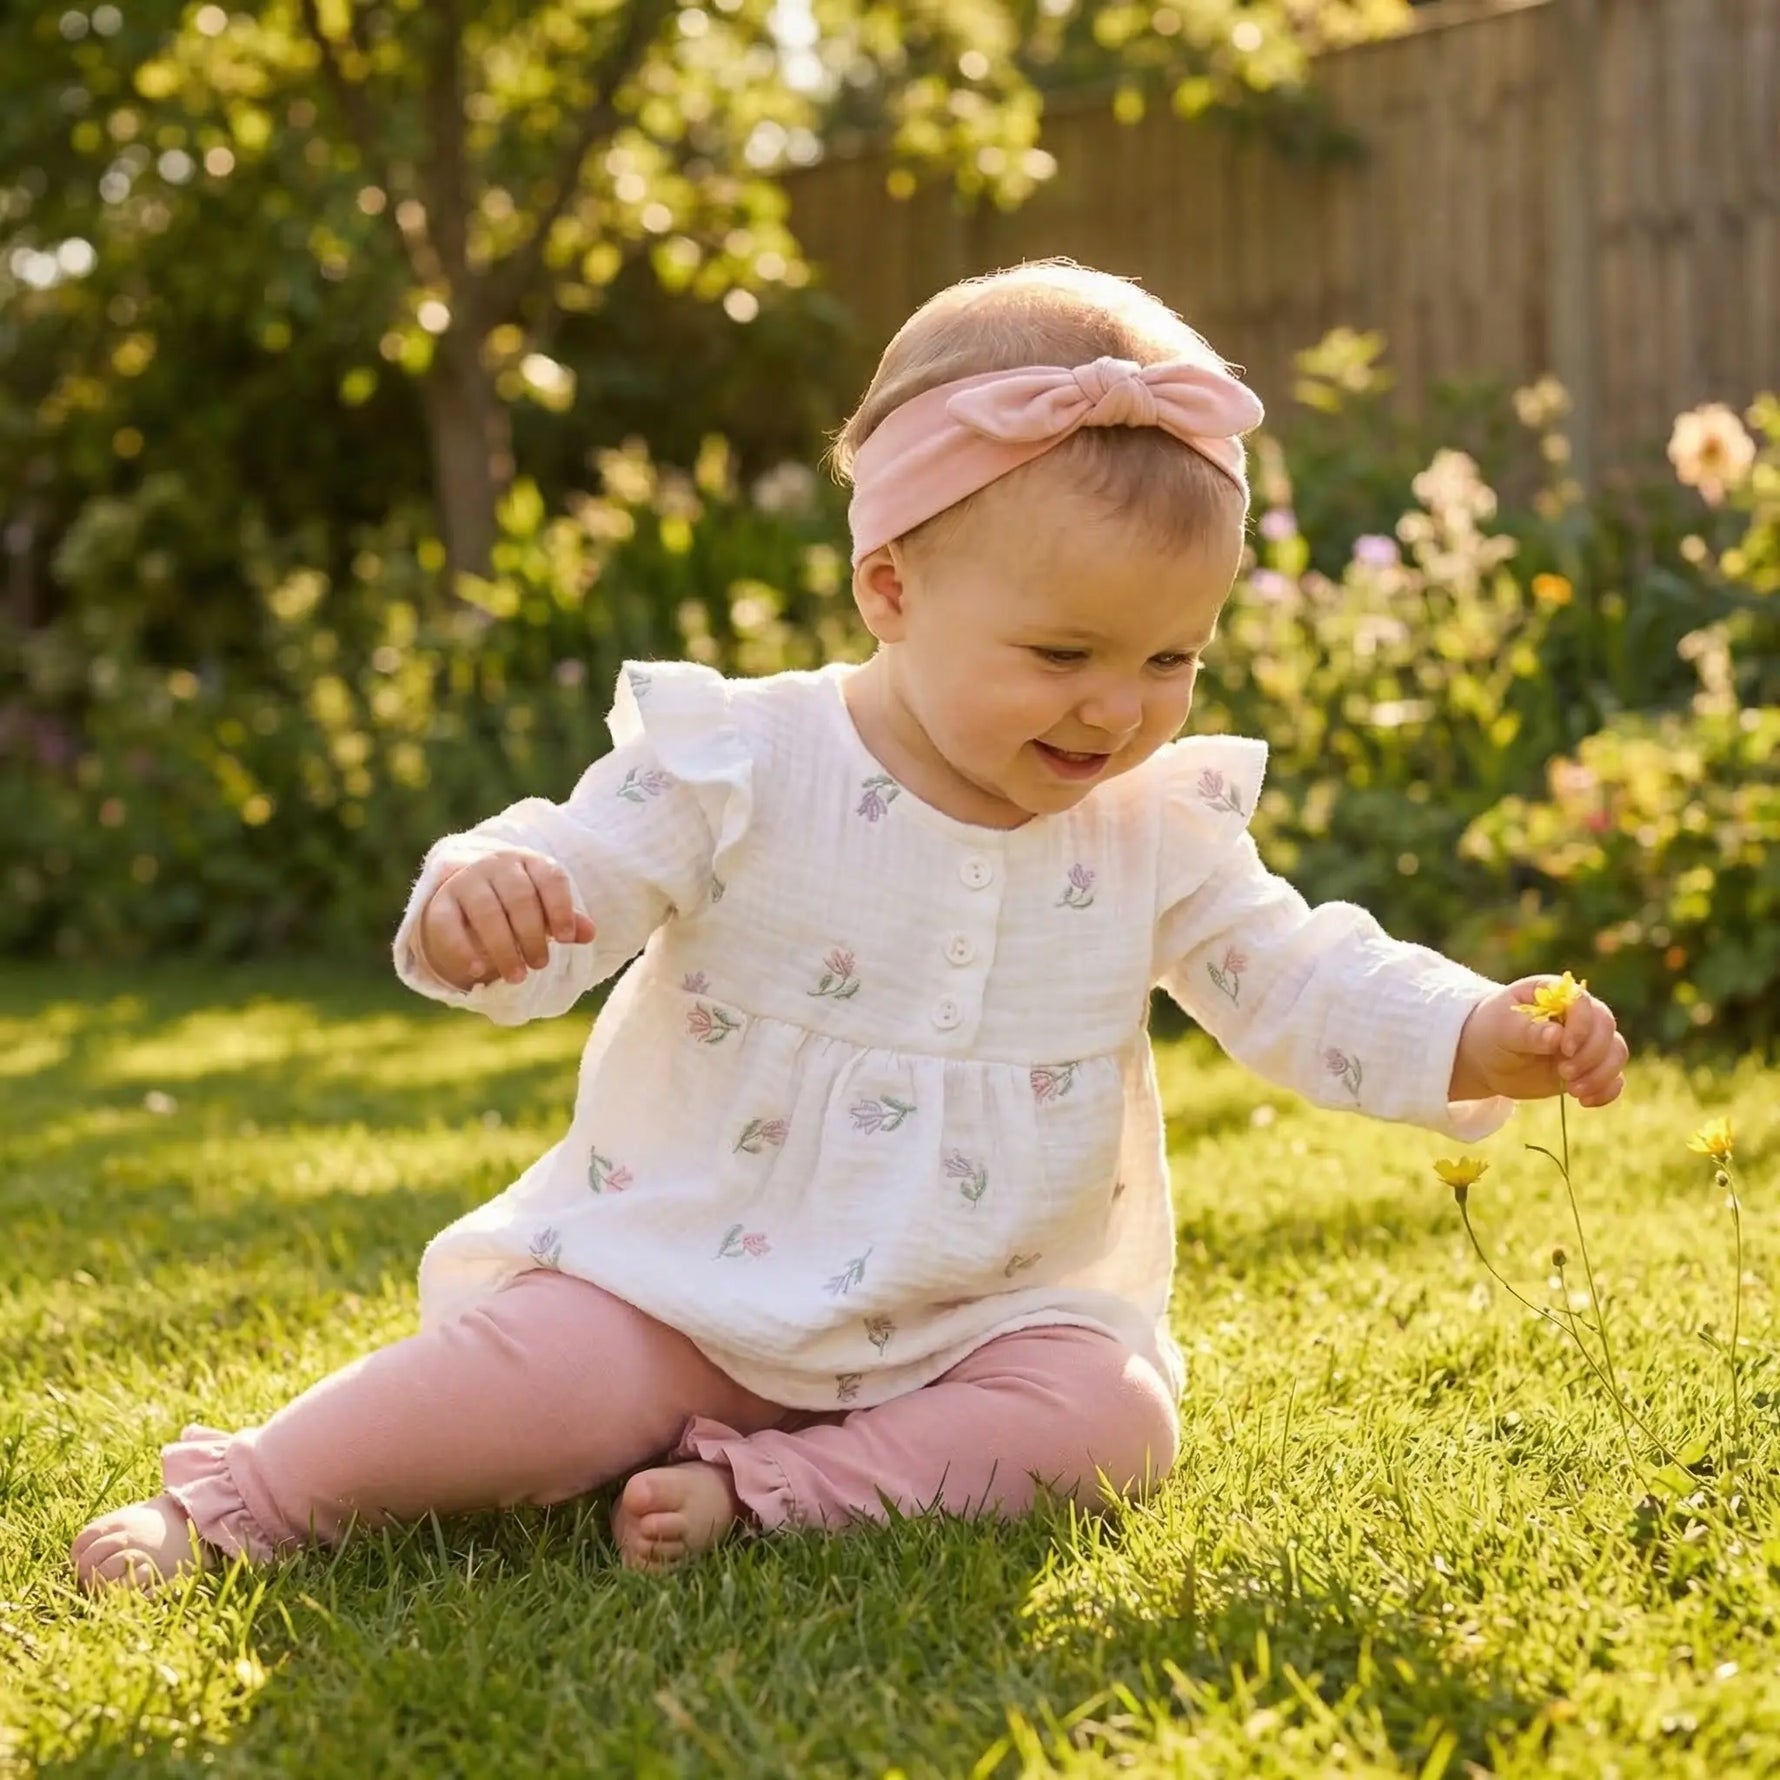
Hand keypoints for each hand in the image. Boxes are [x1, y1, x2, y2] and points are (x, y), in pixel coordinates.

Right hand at [418, 850, 594, 989]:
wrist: (468, 899)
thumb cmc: (519, 907)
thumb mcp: (545, 910)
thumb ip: (567, 921)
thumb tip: (589, 934)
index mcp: (530, 862)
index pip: (550, 878)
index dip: (561, 909)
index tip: (566, 940)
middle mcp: (497, 865)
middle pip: (519, 897)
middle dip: (532, 935)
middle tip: (541, 965)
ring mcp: (466, 881)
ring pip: (486, 912)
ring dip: (503, 948)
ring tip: (518, 976)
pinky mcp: (440, 903)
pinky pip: (448, 924)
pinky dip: (463, 949)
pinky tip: (478, 971)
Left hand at [1449, 975, 1627, 1106]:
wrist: (1487, 1059)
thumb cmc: (1492, 1033)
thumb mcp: (1501, 1029)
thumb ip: (1528, 1031)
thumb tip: (1556, 1036)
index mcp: (1555, 993)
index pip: (1583, 1002)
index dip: (1581, 1026)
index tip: (1564, 1049)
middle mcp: (1578, 1014)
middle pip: (1606, 1028)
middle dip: (1591, 1055)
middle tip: (1564, 1074)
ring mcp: (1587, 1041)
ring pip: (1617, 1052)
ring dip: (1601, 1075)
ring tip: (1573, 1091)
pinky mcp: (1590, 1067)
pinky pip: (1615, 1077)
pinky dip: (1607, 1091)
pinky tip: (1584, 1101)